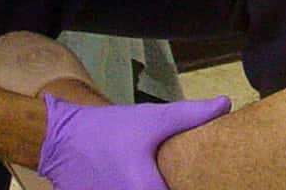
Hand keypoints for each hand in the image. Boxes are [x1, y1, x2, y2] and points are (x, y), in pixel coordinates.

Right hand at [37, 93, 230, 189]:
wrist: (60, 138)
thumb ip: (192, 115)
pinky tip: (134, 178)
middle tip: (178, 176)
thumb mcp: (153, 120)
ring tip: (154, 174)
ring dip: (148, 187)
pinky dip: (130, 189)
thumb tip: (225, 104)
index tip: (204, 180)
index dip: (194, 187)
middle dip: (172, 185)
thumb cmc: (111, 130)